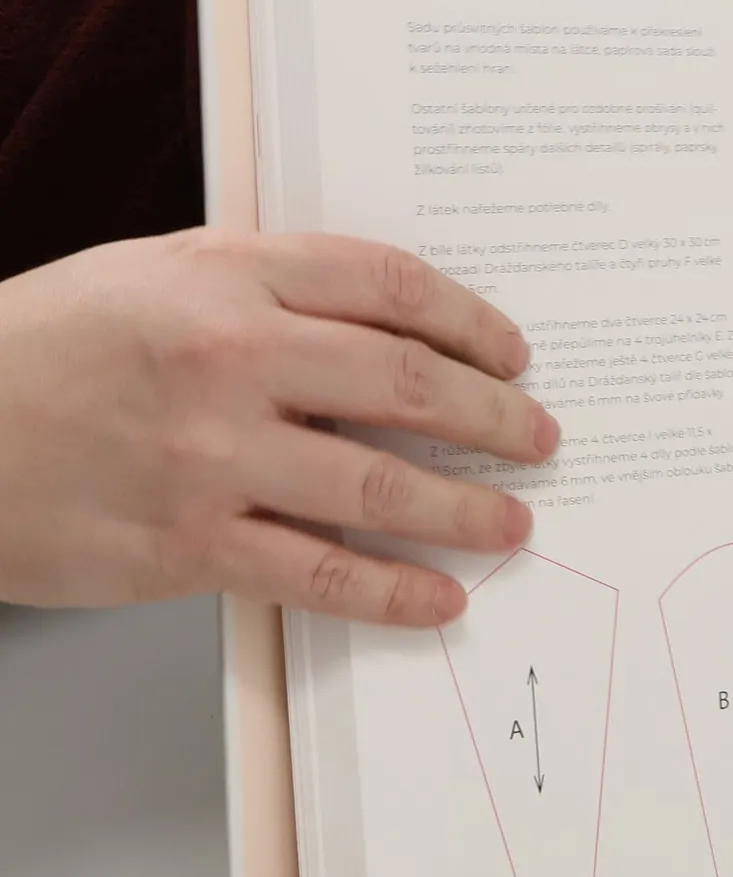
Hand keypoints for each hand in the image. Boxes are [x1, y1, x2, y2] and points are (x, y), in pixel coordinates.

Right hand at [0, 230, 557, 626]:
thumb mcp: (149, 278)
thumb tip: (384, 324)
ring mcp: (211, 456)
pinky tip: (439, 599)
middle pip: (408, 383)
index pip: (391, 287)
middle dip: (495, 416)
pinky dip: (394, 591)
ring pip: (380, 483)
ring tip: (514, 522)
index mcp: (226, 277)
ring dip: (467, 508)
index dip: (470, 324)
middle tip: (538, 438)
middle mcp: (230, 358)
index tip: (513, 354)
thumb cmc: (39, 350)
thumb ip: (263, 291)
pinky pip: (320, 572)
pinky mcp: (187, 543)